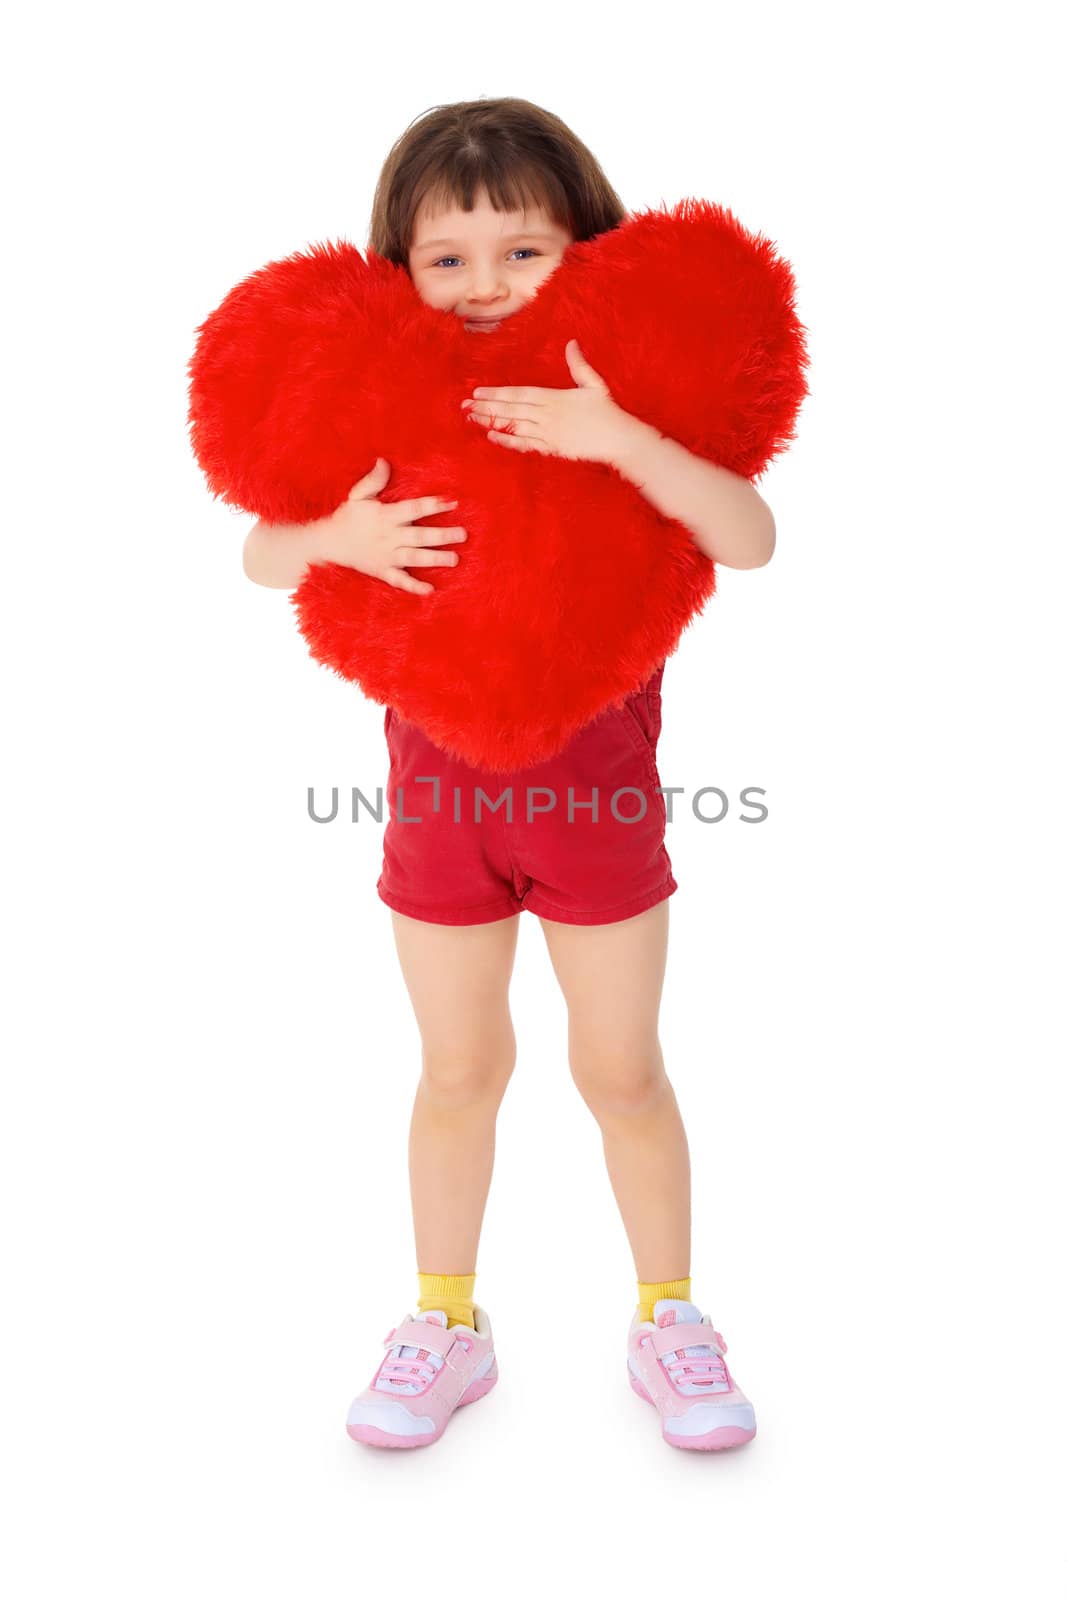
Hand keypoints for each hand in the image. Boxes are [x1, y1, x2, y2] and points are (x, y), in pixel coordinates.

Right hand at [326, 458, 465, 595]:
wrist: (328, 543)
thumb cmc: (348, 517)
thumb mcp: (358, 496)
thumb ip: (373, 480)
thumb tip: (384, 461)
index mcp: (386, 516)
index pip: (414, 509)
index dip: (433, 505)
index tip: (453, 502)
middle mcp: (389, 537)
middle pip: (420, 536)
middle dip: (442, 535)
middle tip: (463, 534)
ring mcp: (386, 556)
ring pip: (414, 558)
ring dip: (435, 559)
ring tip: (454, 559)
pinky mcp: (382, 571)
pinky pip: (399, 581)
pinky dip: (413, 587)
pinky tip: (430, 590)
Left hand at [460, 340, 649, 465]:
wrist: (618, 439)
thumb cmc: (607, 412)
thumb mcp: (594, 384)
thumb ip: (579, 365)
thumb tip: (572, 343)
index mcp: (554, 397)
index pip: (518, 394)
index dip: (496, 393)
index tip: (477, 391)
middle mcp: (547, 415)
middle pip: (510, 410)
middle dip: (485, 407)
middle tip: (464, 405)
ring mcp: (548, 433)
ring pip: (513, 426)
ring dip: (491, 422)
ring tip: (471, 418)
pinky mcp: (551, 448)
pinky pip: (524, 444)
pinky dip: (507, 441)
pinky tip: (491, 436)